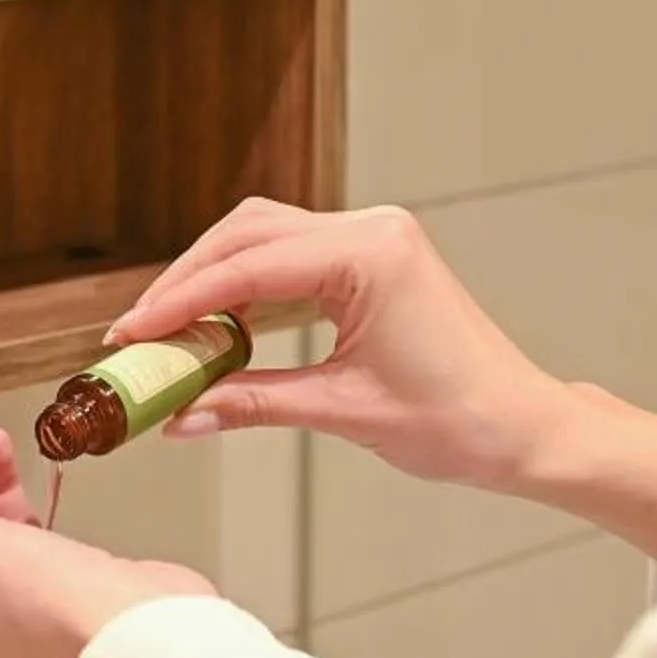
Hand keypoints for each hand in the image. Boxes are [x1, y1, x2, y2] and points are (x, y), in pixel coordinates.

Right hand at [112, 201, 656, 564]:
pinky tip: (219, 322)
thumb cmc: (460, 420)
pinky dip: (247, 282)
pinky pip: (292, 254)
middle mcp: (372, 230)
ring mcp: (375, 238)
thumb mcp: (343, 412)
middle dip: (187, 282)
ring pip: (264, 236)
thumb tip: (181, 415)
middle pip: (247, 234)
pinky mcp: (374, 257)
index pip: (249, 267)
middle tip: (140, 334)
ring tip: (170, 331)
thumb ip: (253, 404)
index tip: (133, 334)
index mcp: (371, 256)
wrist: (523, 427)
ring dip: (213, 278)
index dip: (181, 301)